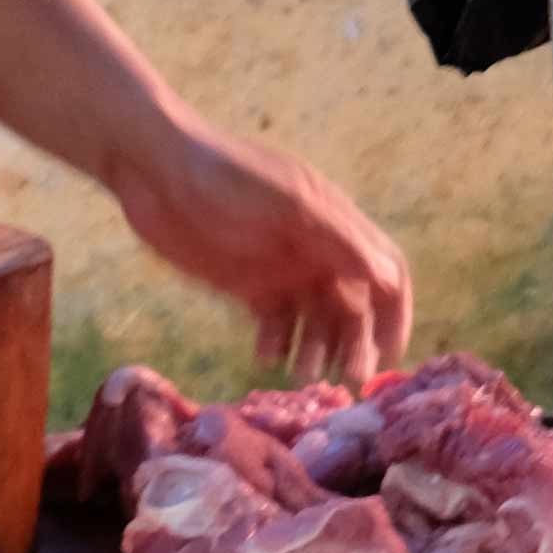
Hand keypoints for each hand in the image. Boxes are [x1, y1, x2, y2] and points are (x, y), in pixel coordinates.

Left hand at [116, 123, 412, 384]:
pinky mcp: (248, 287)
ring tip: (303, 373)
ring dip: (318, 350)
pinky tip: (265, 357)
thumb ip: (339, 239)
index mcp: (338, 226)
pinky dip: (277, 346)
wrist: (157, 172)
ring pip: (316, 322)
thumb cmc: (228, 177)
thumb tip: (387, 278)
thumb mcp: (289, 202)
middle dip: (356, 343)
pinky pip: (275, 326)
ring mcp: (283, 271)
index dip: (395, 313)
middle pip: (354, 308)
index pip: (387, 273)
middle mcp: (318, 253)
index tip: (391, 354)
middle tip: (348, 379)